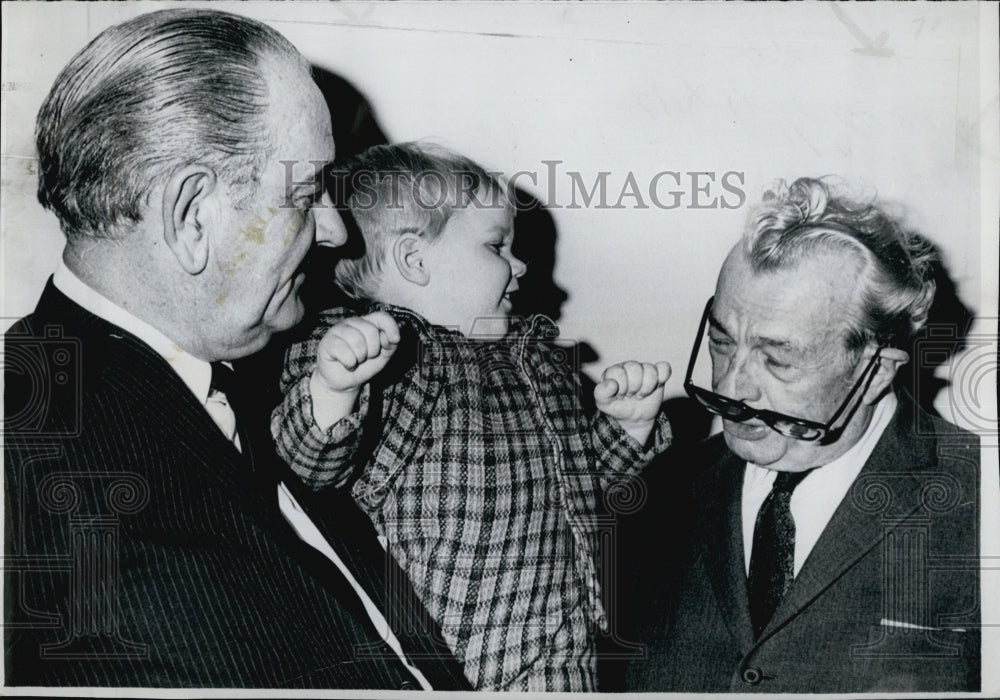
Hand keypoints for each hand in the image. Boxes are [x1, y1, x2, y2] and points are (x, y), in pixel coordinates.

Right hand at [309, 312, 400, 430]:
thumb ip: (391, 344)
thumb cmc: (364, 365)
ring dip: (360, 357)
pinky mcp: (327, 342)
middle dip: (373, 350)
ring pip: (357, 341)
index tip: (395, 340)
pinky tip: (347, 364)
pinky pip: (344, 351)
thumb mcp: (383, 356)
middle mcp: (352, 323)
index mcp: (367, 323)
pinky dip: (349, 363)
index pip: (382, 317)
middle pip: (371, 331)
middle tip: (365, 357)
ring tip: (356, 360)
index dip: (391, 327)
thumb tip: (392, 337)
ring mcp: (338, 330)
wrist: (345, 382)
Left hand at [595, 361, 670, 444]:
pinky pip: (664, 368)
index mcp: (613, 371)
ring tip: (639, 394)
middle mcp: (628, 366)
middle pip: (634, 368)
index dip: (621, 388)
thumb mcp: (603, 403)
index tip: (619, 396)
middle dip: (633, 388)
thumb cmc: (616, 407)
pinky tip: (655, 387)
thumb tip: (611, 384)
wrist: (633, 418)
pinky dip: (662, 377)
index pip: (618, 372)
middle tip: (630, 395)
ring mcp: (643, 369)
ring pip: (650, 370)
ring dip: (646, 388)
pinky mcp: (658, 374)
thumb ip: (601, 392)